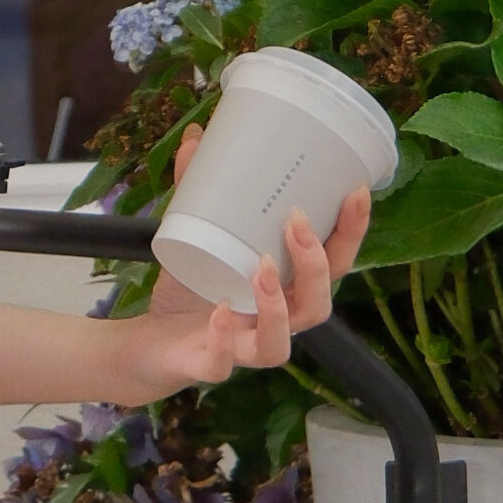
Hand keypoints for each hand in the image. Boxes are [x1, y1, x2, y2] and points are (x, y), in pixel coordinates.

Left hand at [95, 134, 371, 399]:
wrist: (148, 345)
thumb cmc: (189, 289)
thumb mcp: (192, 233)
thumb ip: (197, 189)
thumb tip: (198, 136)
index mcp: (284, 288)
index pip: (332, 265)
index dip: (351, 233)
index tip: (354, 190)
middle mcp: (273, 322)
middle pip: (316, 306)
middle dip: (315, 265)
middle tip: (297, 222)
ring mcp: (242, 348)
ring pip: (278, 345)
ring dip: (277, 308)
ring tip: (262, 268)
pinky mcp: (206, 365)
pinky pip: (223, 365)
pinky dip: (224, 341)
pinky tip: (221, 314)